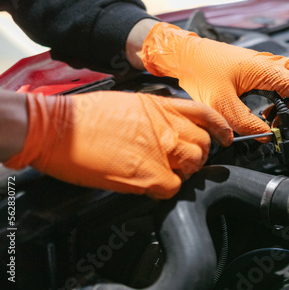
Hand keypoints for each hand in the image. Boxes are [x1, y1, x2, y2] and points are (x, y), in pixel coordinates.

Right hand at [3, 91, 231, 198]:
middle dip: (197, 155)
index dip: (220, 128)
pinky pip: (173, 188)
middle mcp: (167, 127)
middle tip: (183, 161)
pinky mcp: (148, 175)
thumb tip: (169, 131)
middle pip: (203, 145)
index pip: (206, 115)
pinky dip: (166, 189)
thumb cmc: (86, 115)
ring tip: (165, 172)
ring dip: (184, 172)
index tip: (225, 137)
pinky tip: (151, 184)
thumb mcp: (130, 103)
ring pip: (193, 166)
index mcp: (163, 107)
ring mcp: (161, 152)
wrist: (58, 127)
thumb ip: (158, 116)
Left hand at [141, 23, 288, 140]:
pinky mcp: (262, 71)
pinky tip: (283, 113)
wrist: (187, 55)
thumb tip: (265, 137)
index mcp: (266, 69)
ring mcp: (269, 66)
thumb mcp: (220, 104)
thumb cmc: (201, 70)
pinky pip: (288, 79)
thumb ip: (244, 123)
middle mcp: (272, 64)